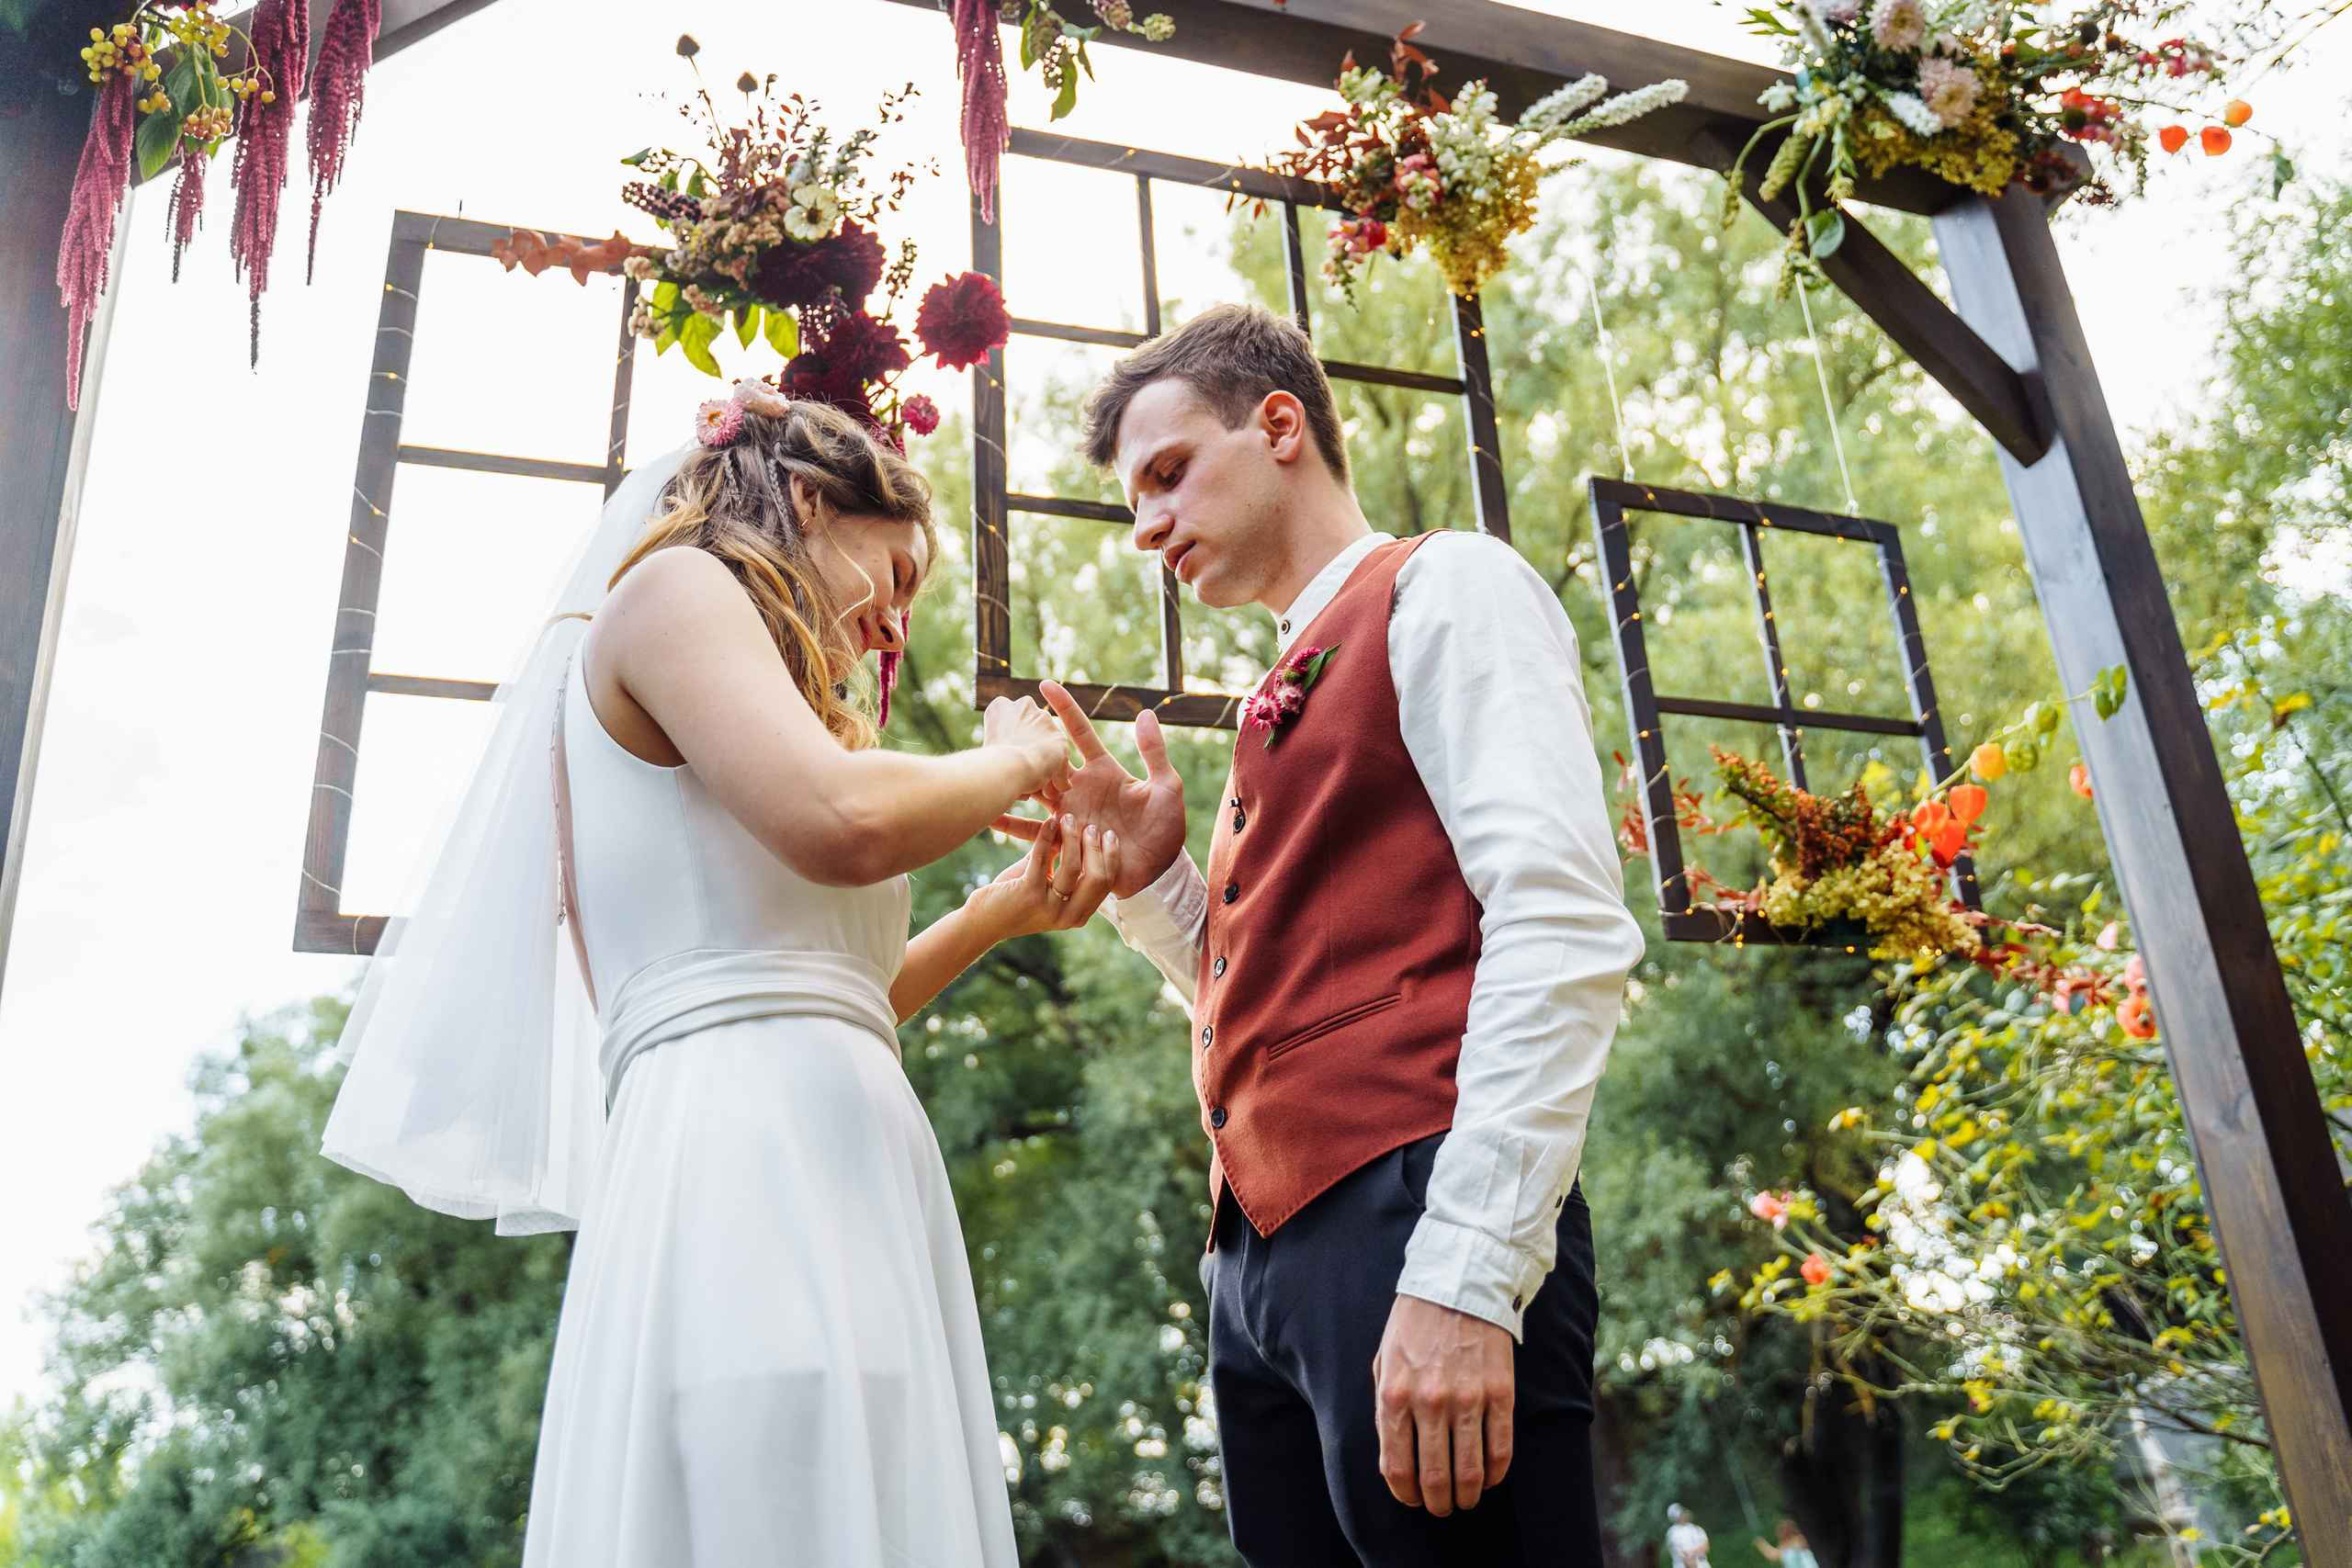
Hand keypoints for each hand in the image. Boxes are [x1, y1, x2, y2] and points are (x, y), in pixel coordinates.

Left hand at [965, 813, 1121, 940]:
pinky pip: (1044, 858)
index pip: (1107, 883)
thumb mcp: (1044, 881)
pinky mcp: (1028, 896)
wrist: (982, 921)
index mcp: (1078, 914)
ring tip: (1067, 819)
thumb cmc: (1014, 898)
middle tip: (1090, 825)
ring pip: (1074, 867)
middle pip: (1098, 877)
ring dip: (1072, 838)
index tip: (1108, 834)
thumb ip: (1060, 859)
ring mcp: (1049, 908)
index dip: (1111, 856)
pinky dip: (1046, 836)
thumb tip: (1076, 828)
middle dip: (1097, 847)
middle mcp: (1068, 916)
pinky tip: (1047, 822)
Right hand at [994, 680, 1185, 898]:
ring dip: (1016, 778)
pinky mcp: (1063, 839)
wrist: (1157, 871)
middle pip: (1048, 758)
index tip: (1046, 684)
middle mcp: (1081, 787)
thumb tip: (1145, 712)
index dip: (1065, 708)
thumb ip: (1154, 752)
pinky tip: (989, 816)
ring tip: (989, 762)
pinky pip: (1034, 832)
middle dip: (1030, 740)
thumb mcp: (1166, 787)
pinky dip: (1012, 825)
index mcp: (1104, 770)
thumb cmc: (1165, 829)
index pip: (1080, 732)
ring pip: (1035, 790)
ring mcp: (1069, 813)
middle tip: (1008, 720)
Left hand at [1372, 1295, 1513, 1515]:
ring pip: (1470, 1471)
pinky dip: (1496, 1474)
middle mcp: (1429, 1402)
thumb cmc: (1414, 1324)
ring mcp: (1468, 1399)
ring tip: (1466, 1499)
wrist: (1457, 1283)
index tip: (1412, 1501)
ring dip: (1468, 1496)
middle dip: (1437, 1503)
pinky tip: (1491, 1479)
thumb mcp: (1383, 1361)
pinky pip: (1500, 1449)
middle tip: (1442, 1507)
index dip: (1405, 1494)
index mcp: (1394, 1395)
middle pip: (1434, 1477)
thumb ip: (1384, 1408)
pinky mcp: (1500, 1393)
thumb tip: (1393, 1457)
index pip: (1397, 1466)